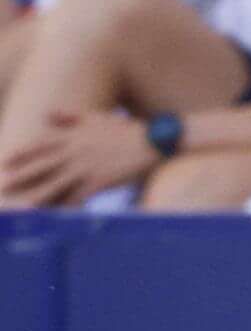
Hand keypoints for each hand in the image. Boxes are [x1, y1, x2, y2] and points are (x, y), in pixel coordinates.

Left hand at [0, 110, 161, 206]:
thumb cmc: (127, 130)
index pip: (42, 145)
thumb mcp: (96, 118)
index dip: (23, 154)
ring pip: (57, 184)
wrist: (155, 140)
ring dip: (38, 196)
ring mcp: (88, 167)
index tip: (6, 161)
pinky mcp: (100, 181)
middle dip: (23, 176)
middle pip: (44, 166)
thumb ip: (70, 116)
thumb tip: (47, 114)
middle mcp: (77, 152)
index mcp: (74, 136)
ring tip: (23, 206)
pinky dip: (67, 207)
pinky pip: (79, 197)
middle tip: (4, 186)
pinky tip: (58, 216)